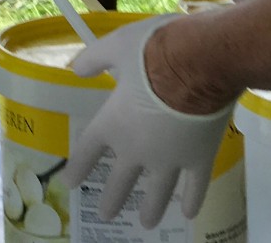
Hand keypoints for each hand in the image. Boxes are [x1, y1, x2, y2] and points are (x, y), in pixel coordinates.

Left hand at [56, 14, 233, 228]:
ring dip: (152, 208)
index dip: (77, 167)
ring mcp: (171, 158)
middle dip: (111, 198)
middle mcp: (138, 148)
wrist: (202, 61)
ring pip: (159, 191)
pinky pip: (196, 185)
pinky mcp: (201, 157)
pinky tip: (190, 213)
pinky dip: (194, 199)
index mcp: (112, 123)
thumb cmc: (152, 51)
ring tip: (146, 223)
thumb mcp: (114, 47)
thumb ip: (93, 60)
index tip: (69, 183)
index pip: (88, 151)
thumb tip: (74, 69)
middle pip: (121, 180)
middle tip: (104, 215)